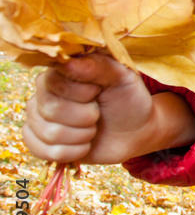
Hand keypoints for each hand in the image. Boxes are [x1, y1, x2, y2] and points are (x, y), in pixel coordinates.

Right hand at [23, 53, 193, 163]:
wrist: (135, 131)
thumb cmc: (129, 100)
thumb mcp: (123, 77)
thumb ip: (98, 66)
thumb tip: (69, 62)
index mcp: (60, 72)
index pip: (55, 82)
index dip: (83, 93)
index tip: (99, 92)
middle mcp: (43, 94)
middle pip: (51, 109)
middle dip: (87, 116)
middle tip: (99, 113)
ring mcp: (38, 119)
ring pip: (50, 133)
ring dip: (83, 135)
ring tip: (94, 127)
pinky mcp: (40, 142)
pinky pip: (45, 152)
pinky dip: (74, 152)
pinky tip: (85, 144)